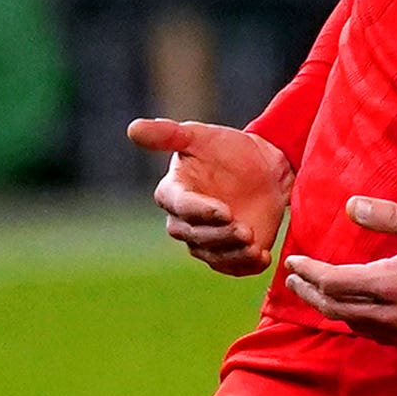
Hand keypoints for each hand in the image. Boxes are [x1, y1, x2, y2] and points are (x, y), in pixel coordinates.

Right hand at [127, 117, 291, 275]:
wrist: (264, 167)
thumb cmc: (227, 148)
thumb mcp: (199, 135)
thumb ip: (167, 134)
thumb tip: (132, 128)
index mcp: (172, 193)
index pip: (181, 207)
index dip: (201, 211)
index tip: (224, 211)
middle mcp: (184, 222)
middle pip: (195, 236)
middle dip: (219, 235)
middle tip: (244, 230)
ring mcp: (207, 240)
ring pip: (212, 255)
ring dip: (232, 254)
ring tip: (254, 247)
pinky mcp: (229, 253)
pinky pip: (232, 267)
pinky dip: (246, 266)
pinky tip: (261, 257)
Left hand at [282, 197, 396, 351]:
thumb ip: (391, 218)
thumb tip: (351, 207)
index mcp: (395, 284)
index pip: (334, 283)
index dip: (309, 272)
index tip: (295, 261)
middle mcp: (396, 316)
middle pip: (336, 310)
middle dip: (311, 294)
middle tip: (295, 279)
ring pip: (356, 327)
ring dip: (332, 310)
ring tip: (320, 293)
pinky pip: (378, 337)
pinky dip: (357, 323)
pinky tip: (359, 312)